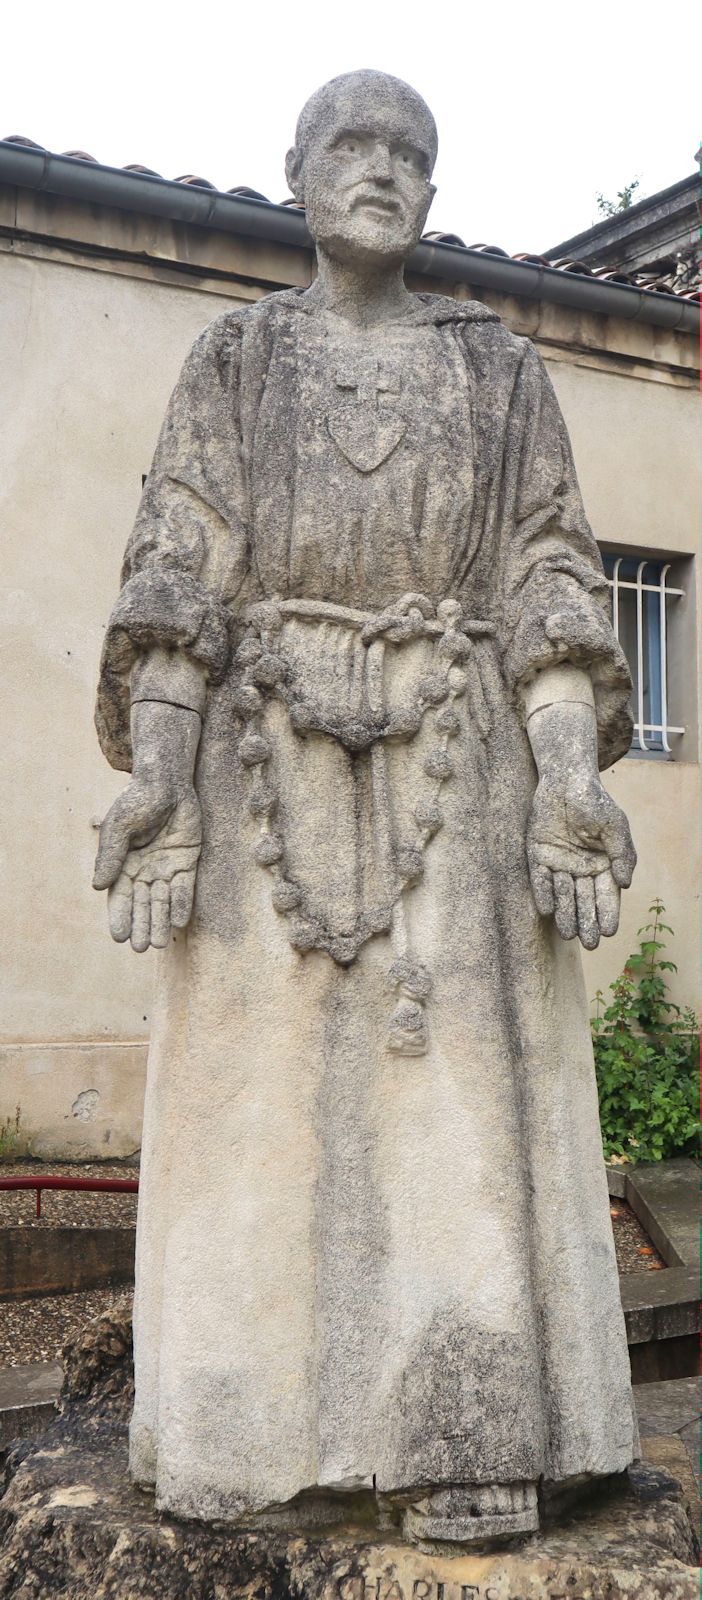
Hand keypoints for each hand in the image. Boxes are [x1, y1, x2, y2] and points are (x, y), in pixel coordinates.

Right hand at [93, 775, 201, 950]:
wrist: (167, 782)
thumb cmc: (137, 801)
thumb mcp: (118, 828)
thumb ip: (110, 856)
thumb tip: (97, 887)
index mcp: (122, 863)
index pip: (119, 896)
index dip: (119, 916)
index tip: (118, 937)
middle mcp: (144, 869)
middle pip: (141, 903)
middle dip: (141, 925)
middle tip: (141, 949)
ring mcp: (165, 866)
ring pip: (162, 900)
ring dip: (161, 921)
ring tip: (160, 944)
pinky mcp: (186, 860)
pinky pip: (184, 887)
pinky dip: (182, 903)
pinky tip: (181, 921)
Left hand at [527, 775, 635, 948]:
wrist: (566, 780)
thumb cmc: (595, 802)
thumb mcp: (616, 827)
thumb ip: (623, 855)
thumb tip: (626, 885)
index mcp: (603, 864)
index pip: (606, 895)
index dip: (608, 913)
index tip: (608, 932)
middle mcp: (580, 868)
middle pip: (584, 900)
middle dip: (587, 921)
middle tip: (588, 944)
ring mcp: (559, 863)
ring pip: (563, 894)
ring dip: (566, 913)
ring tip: (568, 933)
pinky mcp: (538, 855)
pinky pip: (540, 879)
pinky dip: (543, 893)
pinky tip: (546, 910)